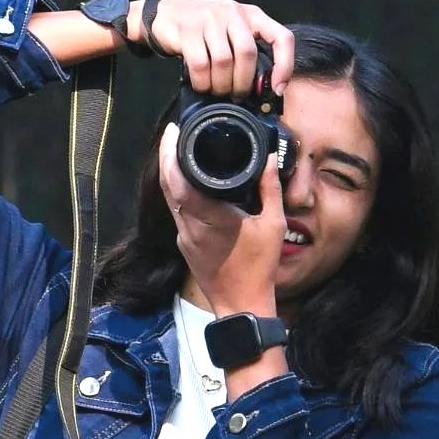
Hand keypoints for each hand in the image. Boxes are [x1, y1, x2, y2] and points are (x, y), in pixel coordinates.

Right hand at [142, 0, 293, 97]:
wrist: (164, 16)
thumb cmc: (203, 29)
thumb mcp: (231, 32)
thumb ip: (248, 52)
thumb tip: (265, 89)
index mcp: (251, 14)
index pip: (281, 37)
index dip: (284, 65)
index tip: (277, 89)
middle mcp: (233, 12)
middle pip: (247, 54)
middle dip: (243, 82)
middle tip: (236, 95)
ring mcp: (209, 19)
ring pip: (224, 61)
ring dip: (222, 84)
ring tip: (218, 91)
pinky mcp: (187, 31)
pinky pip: (200, 65)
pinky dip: (203, 82)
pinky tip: (202, 86)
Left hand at [158, 125, 283, 315]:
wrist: (242, 305)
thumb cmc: (259, 268)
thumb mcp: (273, 226)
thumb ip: (270, 189)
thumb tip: (268, 160)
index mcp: (210, 218)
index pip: (180, 182)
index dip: (170, 155)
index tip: (173, 133)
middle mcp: (190, 227)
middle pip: (168, 186)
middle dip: (165, 157)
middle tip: (172, 133)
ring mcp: (184, 238)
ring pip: (169, 199)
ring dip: (170, 174)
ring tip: (177, 151)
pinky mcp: (185, 246)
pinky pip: (177, 213)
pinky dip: (178, 193)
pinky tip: (187, 182)